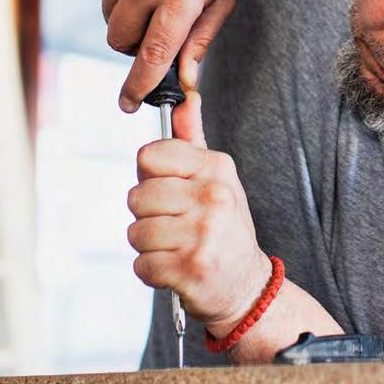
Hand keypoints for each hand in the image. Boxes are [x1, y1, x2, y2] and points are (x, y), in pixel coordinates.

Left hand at [126, 91, 270, 327]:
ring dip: (149, 247)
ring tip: (177, 249)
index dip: (151, 178)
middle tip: (176, 227)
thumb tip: (186, 96)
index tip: (172, 193)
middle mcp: (213, 197)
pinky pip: (142, 265)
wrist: (247, 287)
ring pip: (136, 233)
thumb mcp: (216, 179)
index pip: (148, 157)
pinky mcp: (190, 268)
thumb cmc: (224, 229)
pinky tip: (176, 270)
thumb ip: (193, 140)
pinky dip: (153, 273)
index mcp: (216, 168)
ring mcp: (203, 234)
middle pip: (137, 197)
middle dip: (148, 217)